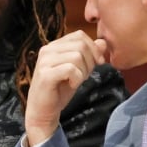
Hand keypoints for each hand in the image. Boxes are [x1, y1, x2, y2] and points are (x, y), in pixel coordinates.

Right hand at [24, 31, 106, 146]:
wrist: (43, 111)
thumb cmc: (60, 90)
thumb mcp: (80, 70)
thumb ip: (90, 55)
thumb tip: (103, 42)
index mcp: (54, 46)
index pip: (79, 35)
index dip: (93, 48)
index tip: (98, 62)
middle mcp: (47, 50)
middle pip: (80, 45)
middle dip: (90, 61)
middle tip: (85, 75)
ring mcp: (45, 61)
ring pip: (77, 56)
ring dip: (83, 71)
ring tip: (76, 81)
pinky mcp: (46, 75)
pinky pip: (71, 69)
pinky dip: (77, 79)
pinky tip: (72, 85)